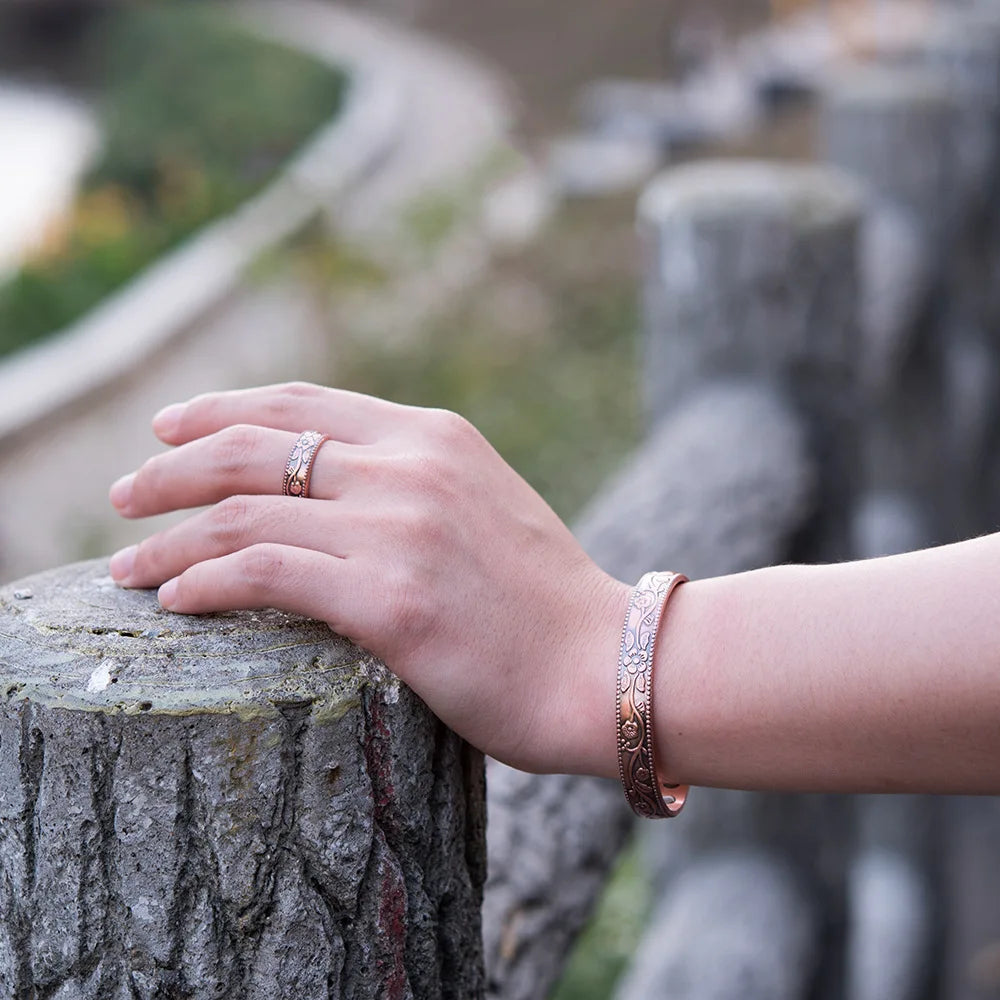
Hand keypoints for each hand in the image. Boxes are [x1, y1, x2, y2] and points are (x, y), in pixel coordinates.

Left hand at [109, 382, 627, 776]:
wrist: (604, 663)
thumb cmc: (544, 600)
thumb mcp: (484, 505)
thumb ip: (415, 481)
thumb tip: (331, 490)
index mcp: (434, 436)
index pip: (303, 401)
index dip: (223, 407)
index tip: (168, 427)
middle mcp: (410, 468)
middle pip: (254, 445)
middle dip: (171, 467)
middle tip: (124, 493)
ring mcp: (399, 529)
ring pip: (242, 512)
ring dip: (167, 538)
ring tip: (125, 566)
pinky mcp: (389, 600)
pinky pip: (262, 572)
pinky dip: (203, 581)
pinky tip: (177, 599)